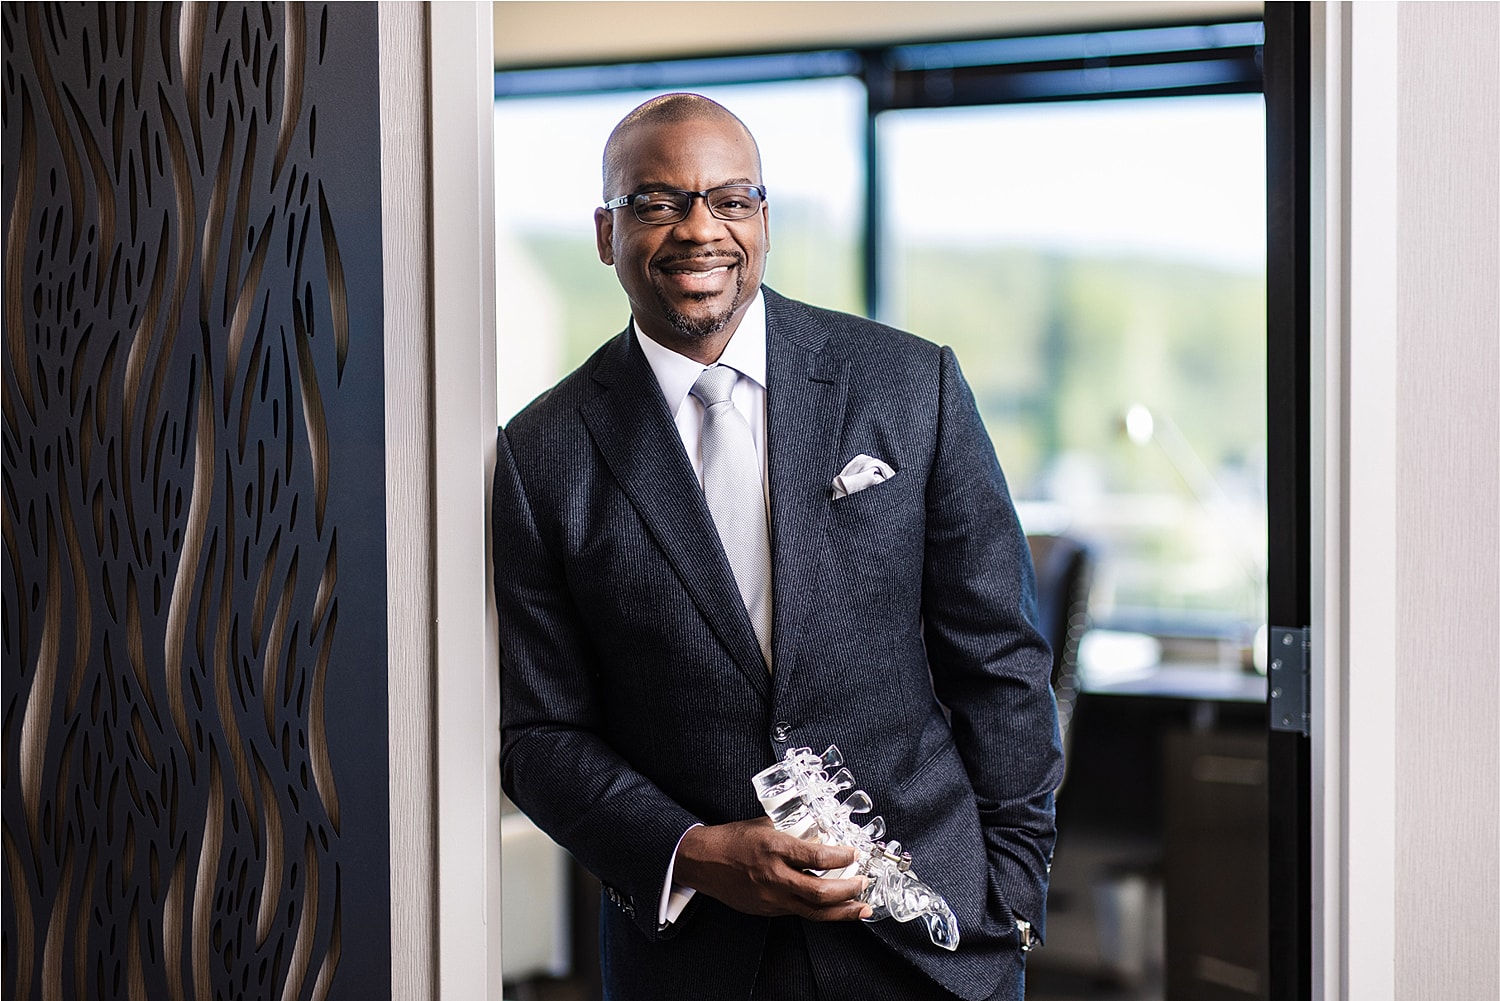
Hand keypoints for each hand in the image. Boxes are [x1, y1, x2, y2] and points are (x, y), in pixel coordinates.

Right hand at [674, 817, 872, 920]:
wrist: (703, 861)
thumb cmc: (734, 839)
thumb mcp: (766, 824)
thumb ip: (794, 829)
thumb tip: (822, 830)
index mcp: (775, 848)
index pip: (817, 858)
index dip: (842, 857)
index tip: (854, 853)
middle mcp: (774, 876)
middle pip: (820, 893)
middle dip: (849, 890)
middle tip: (864, 883)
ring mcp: (770, 898)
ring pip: (813, 912)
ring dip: (842, 911)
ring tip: (862, 908)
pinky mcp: (767, 910)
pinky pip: (798, 912)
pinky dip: (820, 911)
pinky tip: (833, 908)